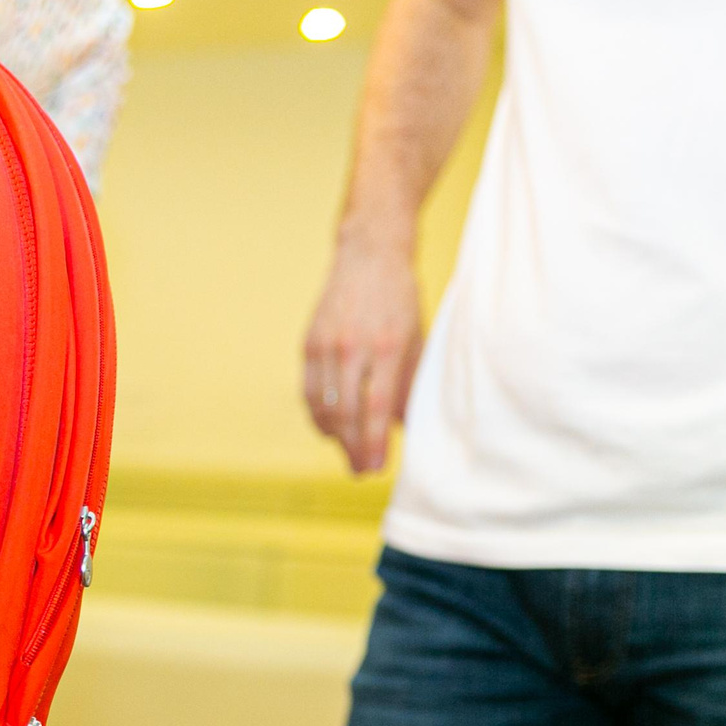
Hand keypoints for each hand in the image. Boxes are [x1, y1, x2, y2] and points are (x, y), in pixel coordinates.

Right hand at [303, 233, 423, 474]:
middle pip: (346, 413)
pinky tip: (329, 429)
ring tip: (347, 454)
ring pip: (323, 406)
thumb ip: (409, 382)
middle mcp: (353, 346)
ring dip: (334, 437)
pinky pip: (309, 392)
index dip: (373, 442)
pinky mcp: (309, 343)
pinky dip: (317, 415)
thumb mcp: (417, 337)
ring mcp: (326, 345)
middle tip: (361, 471)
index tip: (376, 467)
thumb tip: (404, 426)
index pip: (376, 406)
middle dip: (353, 448)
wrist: (369, 253)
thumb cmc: (401, 297)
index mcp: (387, 345)